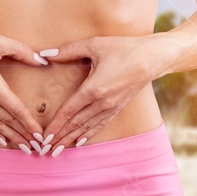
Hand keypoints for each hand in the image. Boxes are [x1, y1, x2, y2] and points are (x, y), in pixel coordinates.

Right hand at [0, 29, 48, 152]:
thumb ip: (23, 51)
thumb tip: (43, 60)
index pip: (16, 110)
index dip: (29, 123)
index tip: (40, 135)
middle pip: (8, 122)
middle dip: (25, 135)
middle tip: (39, 146)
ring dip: (12, 138)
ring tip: (25, 148)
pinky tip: (3, 141)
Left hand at [37, 35, 166, 156]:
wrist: (153, 58)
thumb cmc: (124, 49)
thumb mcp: (95, 45)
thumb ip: (68, 50)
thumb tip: (45, 54)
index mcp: (93, 89)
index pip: (68, 112)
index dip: (55, 125)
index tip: (43, 137)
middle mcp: (102, 103)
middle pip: (75, 124)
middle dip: (59, 138)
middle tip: (44, 149)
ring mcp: (111, 108)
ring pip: (86, 128)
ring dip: (70, 140)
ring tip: (57, 150)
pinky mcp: (117, 108)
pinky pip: (99, 125)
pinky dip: (87, 135)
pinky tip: (79, 142)